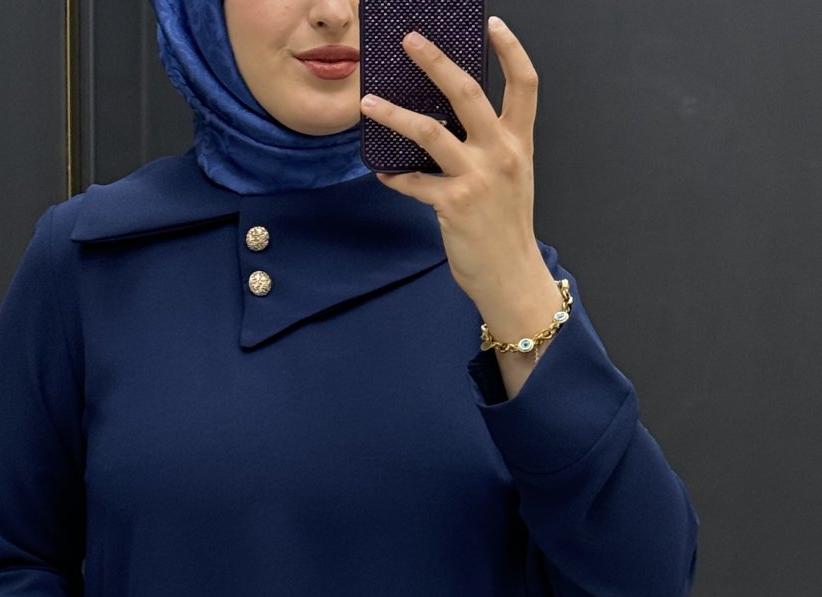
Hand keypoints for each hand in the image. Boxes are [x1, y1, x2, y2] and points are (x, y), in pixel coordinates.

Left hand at [359, 16, 544, 305]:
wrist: (510, 276)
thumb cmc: (506, 229)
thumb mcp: (510, 179)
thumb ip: (489, 148)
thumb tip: (449, 123)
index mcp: (518, 144)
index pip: (524, 85)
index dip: (511, 50)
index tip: (493, 24)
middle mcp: (499, 154)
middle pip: (466, 92)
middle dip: (435, 61)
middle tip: (410, 41)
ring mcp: (476, 178)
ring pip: (428, 131)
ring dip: (393, 115)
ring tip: (368, 103)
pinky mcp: (452, 204)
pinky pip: (413, 181)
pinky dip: (395, 177)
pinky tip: (384, 173)